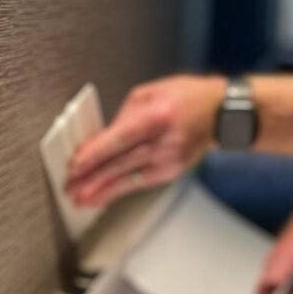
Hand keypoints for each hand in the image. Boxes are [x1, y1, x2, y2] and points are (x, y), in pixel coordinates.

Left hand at [66, 75, 224, 207]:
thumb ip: (123, 116)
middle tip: (70, 188)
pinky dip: (118, 191)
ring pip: (129, 179)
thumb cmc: (185, 98)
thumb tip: (101, 140)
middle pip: (121, 163)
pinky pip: (139, 183)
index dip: (94, 154)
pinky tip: (102, 197)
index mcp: (157, 115)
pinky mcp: (171, 171)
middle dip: (91, 178)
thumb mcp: (149, 93)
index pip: (119, 139)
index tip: (75, 166)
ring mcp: (169, 159)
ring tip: (81, 200)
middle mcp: (164, 141)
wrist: (222, 113)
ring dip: (102, 191)